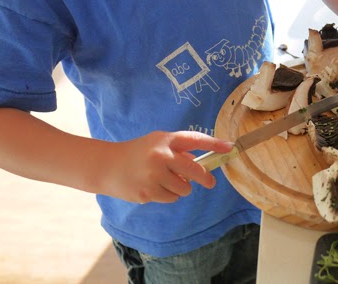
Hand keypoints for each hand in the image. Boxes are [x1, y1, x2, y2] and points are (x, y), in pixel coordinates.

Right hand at [100, 131, 233, 203]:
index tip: (230, 148)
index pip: (195, 140)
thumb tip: (201, 165)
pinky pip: (172, 198)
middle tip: (209, 182)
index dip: (214, 144)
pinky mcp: (148, 192)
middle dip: (206, 178)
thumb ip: (179, 150)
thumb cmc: (138, 153)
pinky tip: (155, 187)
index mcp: (165, 140)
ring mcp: (154, 175)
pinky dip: (168, 195)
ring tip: (166, 181)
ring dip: (181, 187)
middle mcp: (161, 156)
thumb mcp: (157, 143)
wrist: (107, 166)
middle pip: (195, 171)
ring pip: (185, 188)